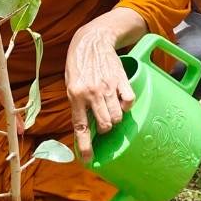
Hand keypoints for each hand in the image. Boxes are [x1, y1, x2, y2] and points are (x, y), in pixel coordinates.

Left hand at [65, 21, 134, 161]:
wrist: (92, 40)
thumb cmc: (79, 64)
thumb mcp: (70, 84)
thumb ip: (77, 105)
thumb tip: (84, 129)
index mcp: (75, 95)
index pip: (81, 127)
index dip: (85, 146)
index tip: (88, 160)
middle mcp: (92, 93)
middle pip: (105, 125)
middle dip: (106, 129)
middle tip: (103, 123)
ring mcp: (108, 87)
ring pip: (118, 116)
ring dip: (116, 118)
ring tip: (111, 110)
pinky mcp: (121, 80)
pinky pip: (129, 101)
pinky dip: (127, 105)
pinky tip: (121, 100)